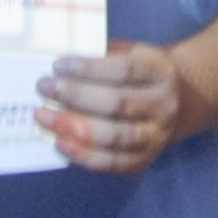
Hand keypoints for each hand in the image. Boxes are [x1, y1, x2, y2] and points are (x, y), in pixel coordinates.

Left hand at [44, 43, 198, 173]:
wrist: (173, 104)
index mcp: (160, 73)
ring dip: (74, 127)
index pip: (125, 70)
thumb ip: (103, 55)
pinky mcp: (143, 160)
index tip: (58, 65)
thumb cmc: (138, 76)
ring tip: (44, 116)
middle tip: (43, 87)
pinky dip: (84, 155)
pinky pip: (112, 162)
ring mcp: (156, 136)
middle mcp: (163, 106)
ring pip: (114, 136)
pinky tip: (60, 143)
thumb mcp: (131, 54)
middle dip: (76, 96)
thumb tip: (60, 60)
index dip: (90, 69)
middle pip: (117, 104)